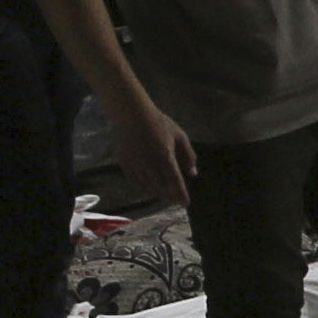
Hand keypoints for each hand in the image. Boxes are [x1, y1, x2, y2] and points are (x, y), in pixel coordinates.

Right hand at [108, 89, 196, 206]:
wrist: (131, 114)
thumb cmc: (158, 122)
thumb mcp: (179, 136)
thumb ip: (188, 155)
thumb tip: (193, 173)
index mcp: (165, 156)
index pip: (175, 181)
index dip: (180, 193)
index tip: (185, 203)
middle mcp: (149, 163)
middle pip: (160, 186)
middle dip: (169, 196)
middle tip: (175, 201)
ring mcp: (135, 164)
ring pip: (146, 185)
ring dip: (156, 193)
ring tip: (164, 197)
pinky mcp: (124, 162)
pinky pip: (134, 180)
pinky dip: (142, 187)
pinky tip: (148, 189)